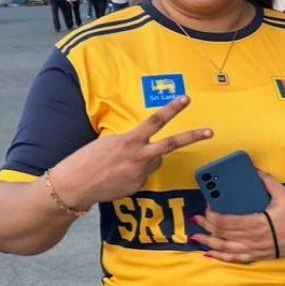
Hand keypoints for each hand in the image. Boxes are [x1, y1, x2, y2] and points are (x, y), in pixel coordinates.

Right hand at [50, 95, 211, 208]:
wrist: (74, 186)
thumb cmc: (85, 160)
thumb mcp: (107, 143)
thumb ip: (129, 143)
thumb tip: (143, 146)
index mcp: (129, 140)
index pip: (155, 121)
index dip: (172, 109)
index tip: (185, 99)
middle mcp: (139, 156)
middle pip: (172, 144)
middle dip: (192, 137)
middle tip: (210, 131)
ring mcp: (141, 172)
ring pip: (156, 161)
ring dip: (148, 159)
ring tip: (123, 163)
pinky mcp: (139, 186)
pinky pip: (144, 175)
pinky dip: (136, 173)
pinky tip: (118, 176)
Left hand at [193, 172, 284, 263]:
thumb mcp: (283, 194)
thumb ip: (266, 181)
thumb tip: (253, 170)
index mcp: (256, 223)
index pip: (226, 221)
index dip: (212, 215)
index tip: (208, 206)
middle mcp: (252, 239)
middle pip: (222, 234)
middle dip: (207, 225)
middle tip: (198, 217)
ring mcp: (254, 249)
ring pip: (225, 248)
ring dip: (208, 242)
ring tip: (196, 236)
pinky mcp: (257, 255)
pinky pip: (235, 259)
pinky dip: (221, 257)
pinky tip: (210, 253)